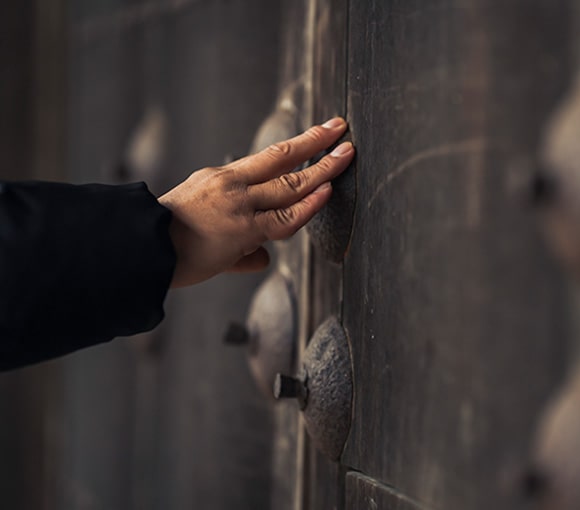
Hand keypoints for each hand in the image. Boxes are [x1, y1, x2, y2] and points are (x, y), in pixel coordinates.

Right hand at [158, 117, 353, 287]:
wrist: (139, 249)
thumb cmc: (164, 239)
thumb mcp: (200, 222)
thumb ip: (238, 239)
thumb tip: (262, 257)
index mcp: (221, 178)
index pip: (268, 158)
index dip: (297, 145)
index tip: (317, 134)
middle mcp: (232, 184)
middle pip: (283, 158)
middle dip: (316, 142)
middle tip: (340, 128)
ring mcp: (239, 205)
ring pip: (290, 184)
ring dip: (323, 168)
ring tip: (347, 154)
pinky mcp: (243, 230)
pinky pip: (285, 219)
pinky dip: (309, 205)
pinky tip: (327, 191)